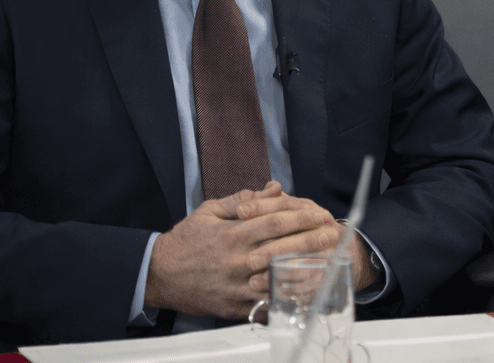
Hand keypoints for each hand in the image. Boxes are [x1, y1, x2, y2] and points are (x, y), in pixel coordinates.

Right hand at [144, 181, 340, 317]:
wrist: (160, 274)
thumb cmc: (186, 240)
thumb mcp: (209, 211)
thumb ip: (242, 198)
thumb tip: (274, 188)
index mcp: (231, 235)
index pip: (273, 222)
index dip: (301, 217)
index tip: (320, 214)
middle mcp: (236, 260)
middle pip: (281, 249)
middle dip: (311, 241)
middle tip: (333, 235)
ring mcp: (235, 285)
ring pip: (276, 278)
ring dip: (304, 270)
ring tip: (327, 262)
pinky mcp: (233, 305)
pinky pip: (264, 303)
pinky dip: (284, 297)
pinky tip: (304, 290)